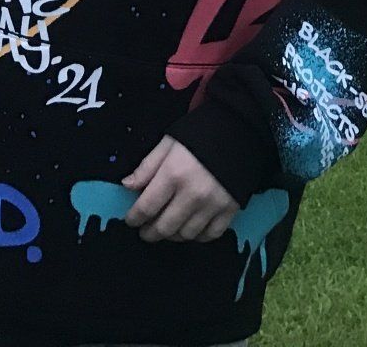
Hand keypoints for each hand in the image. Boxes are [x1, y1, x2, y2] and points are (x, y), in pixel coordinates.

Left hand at [122, 137, 237, 243]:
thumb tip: (127, 186)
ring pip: (186, 235)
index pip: (146, 208)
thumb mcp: (168, 143)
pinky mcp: (230, 210)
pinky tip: (191, 228)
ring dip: (172, 235)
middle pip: (164, 227)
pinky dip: (198, 237)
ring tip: (167, 228)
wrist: (239, 130)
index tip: (130, 220)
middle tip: (145, 231)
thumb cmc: (199, 134)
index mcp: (173, 175)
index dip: (134, 218)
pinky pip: (210, 235)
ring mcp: (212, 205)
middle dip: (150, 233)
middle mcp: (192, 195)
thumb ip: (147, 166)